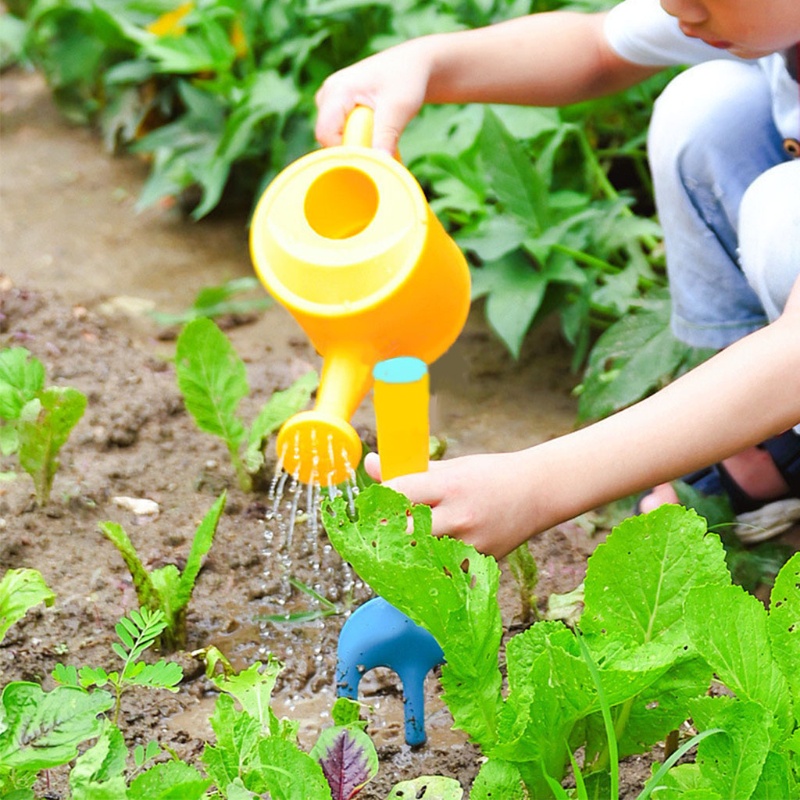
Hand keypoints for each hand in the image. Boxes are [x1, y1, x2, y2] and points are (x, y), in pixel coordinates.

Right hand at [314, 39, 433, 153]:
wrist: (412, 64)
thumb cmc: (406, 78)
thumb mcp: (399, 108)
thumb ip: (386, 136)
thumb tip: (381, 163)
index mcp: (337, 90)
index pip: (325, 134)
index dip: (346, 149)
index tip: (370, 154)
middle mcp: (327, 94)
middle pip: (327, 137)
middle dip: (353, 146)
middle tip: (380, 140)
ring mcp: (330, 100)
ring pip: (334, 136)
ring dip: (358, 141)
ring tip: (380, 129)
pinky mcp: (337, 107)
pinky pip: (340, 132)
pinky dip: (358, 137)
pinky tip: (375, 129)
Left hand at [364, 450, 541, 559]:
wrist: (537, 493)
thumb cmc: (490, 476)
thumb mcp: (451, 466)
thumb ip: (410, 471)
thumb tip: (370, 465)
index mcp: (450, 486)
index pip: (399, 494)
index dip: (379, 501)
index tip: (371, 507)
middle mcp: (459, 517)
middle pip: (405, 533)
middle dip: (385, 535)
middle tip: (375, 535)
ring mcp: (470, 545)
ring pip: (422, 560)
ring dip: (405, 557)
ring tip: (394, 553)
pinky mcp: (479, 564)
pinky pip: (444, 575)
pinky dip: (431, 572)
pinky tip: (423, 567)